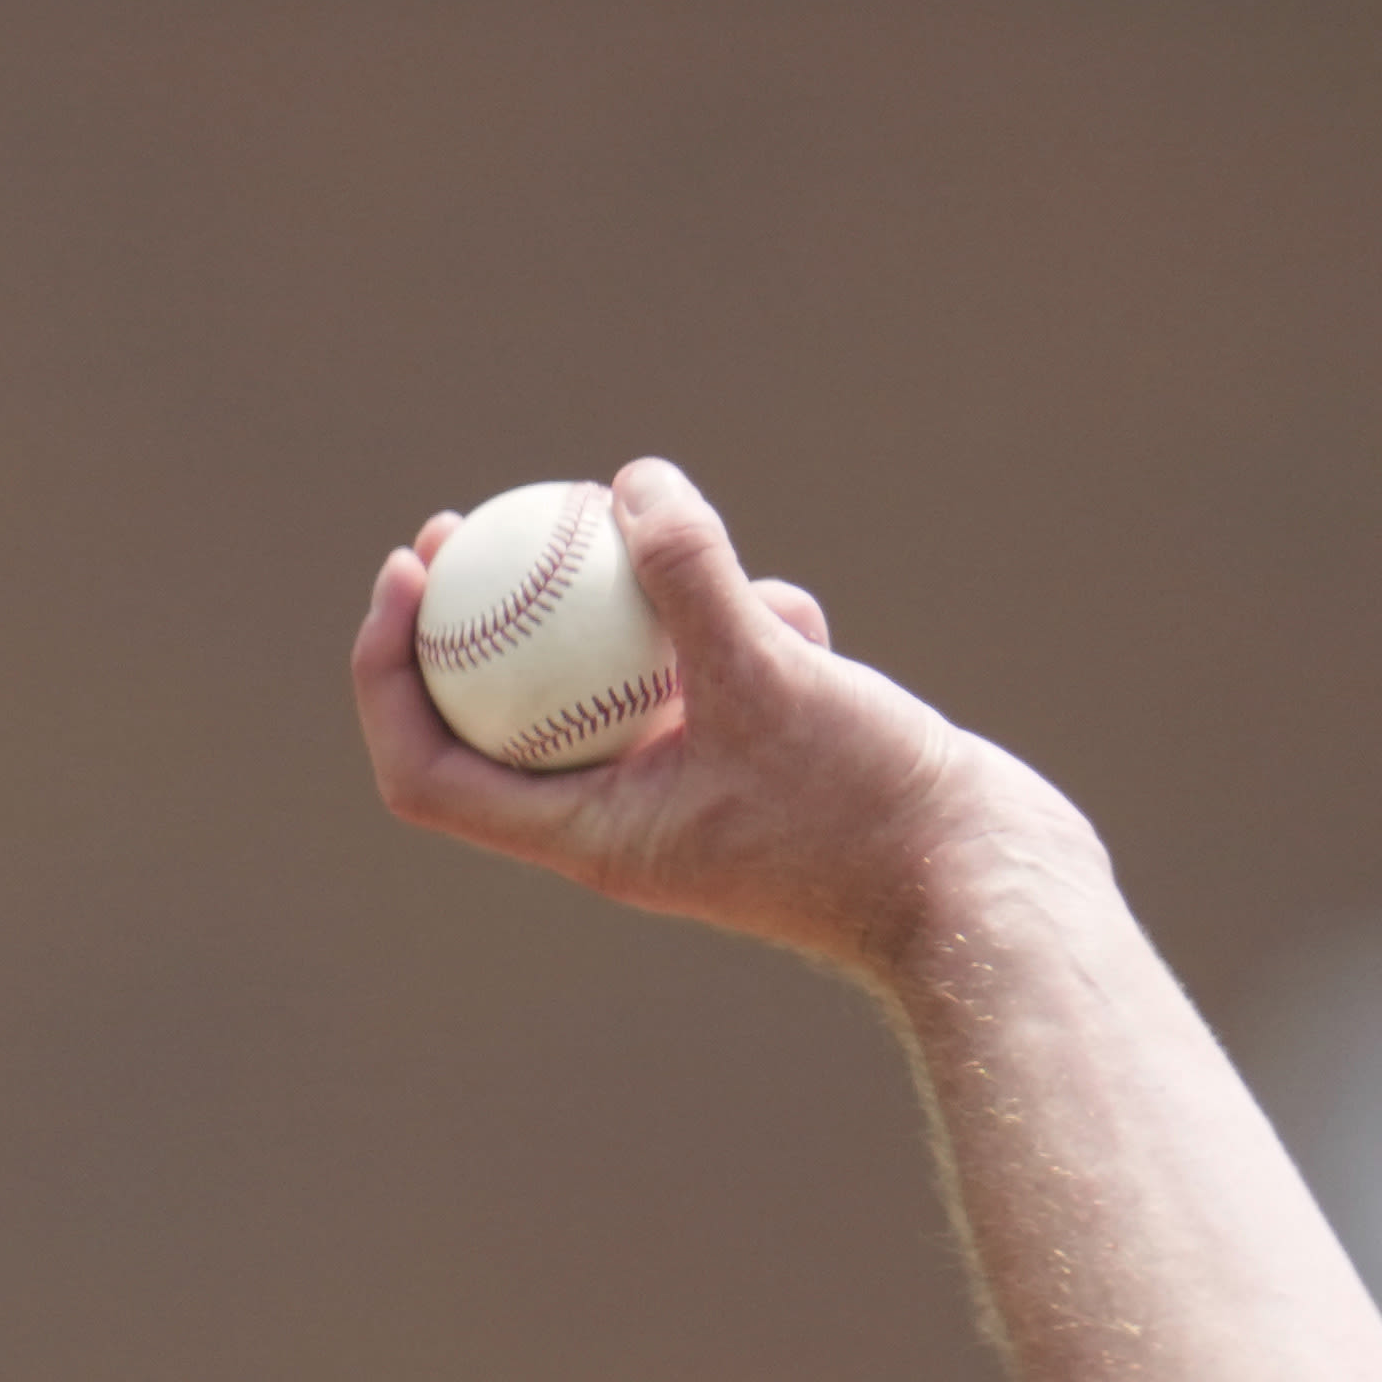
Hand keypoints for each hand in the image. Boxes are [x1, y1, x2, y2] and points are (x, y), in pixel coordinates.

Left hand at [346, 458, 1090, 985]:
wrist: (989, 896)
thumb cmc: (871, 818)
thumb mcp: (771, 680)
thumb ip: (691, 583)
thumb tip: (629, 484)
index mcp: (588, 836)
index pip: (431, 770)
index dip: (392, 674)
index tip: (410, 571)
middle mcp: (627, 819)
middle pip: (506, 713)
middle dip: (482, 616)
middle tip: (472, 520)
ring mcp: (696, 790)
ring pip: (625, 676)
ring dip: (647, 605)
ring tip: (694, 561)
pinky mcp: (765, 760)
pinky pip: (719, 674)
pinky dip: (746, 625)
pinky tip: (795, 616)